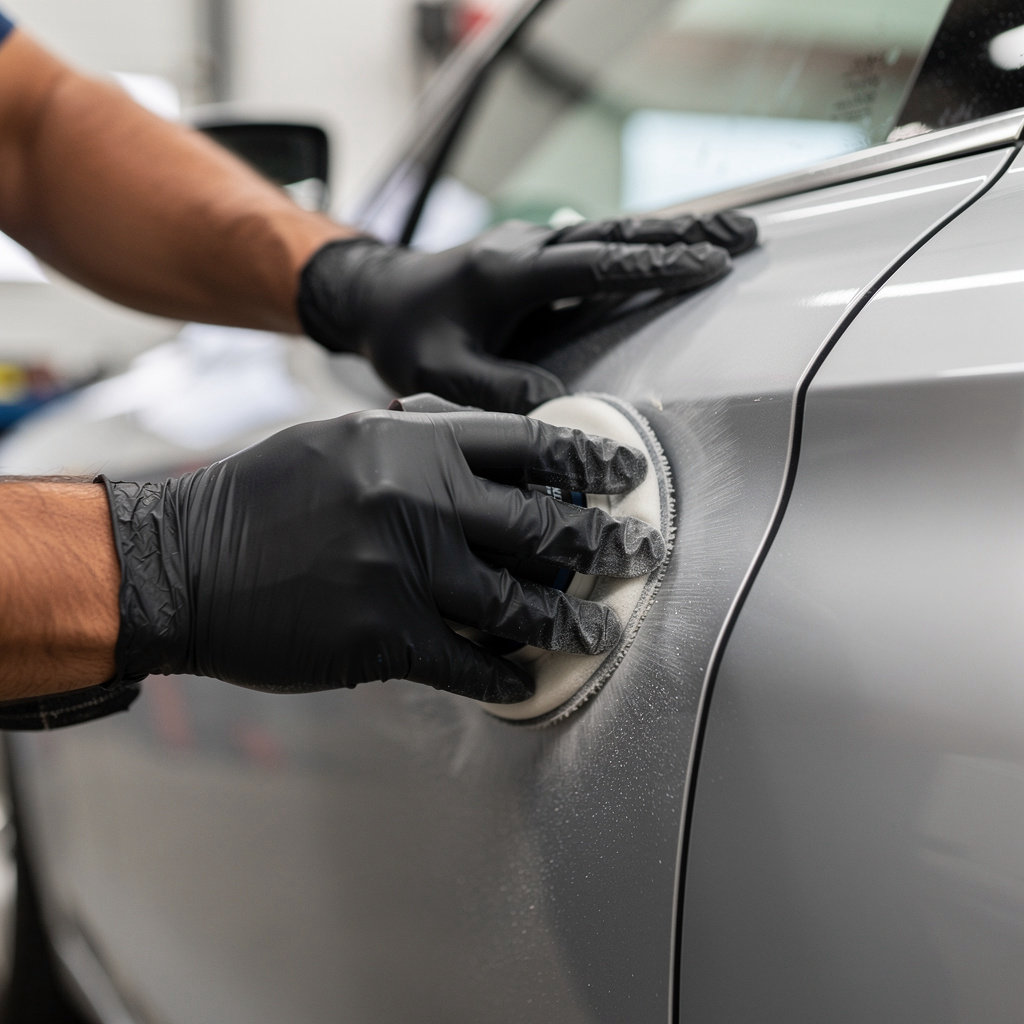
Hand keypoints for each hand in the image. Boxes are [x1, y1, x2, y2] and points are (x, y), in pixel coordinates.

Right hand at [101, 406, 665, 702]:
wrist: (183, 560)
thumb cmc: (262, 496)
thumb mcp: (338, 439)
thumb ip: (413, 439)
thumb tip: (478, 444)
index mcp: (410, 444)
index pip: (528, 443)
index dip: (589, 458)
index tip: (626, 472)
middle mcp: (418, 500)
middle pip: (544, 525)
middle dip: (606, 544)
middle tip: (642, 554)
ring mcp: (405, 572)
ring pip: (520, 604)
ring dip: (572, 623)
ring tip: (604, 632)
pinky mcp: (384, 637)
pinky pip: (469, 663)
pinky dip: (505, 677)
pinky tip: (526, 683)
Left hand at [296, 213, 756, 412]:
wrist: (380, 299)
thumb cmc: (408, 336)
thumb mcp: (442, 375)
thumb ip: (499, 392)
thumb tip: (561, 409)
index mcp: (507, 273)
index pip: (593, 264)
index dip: (652, 266)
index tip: (707, 266)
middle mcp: (526, 247)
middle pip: (618, 235)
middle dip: (685, 236)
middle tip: (744, 240)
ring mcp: (534, 245)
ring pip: (615, 232)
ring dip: (675, 234)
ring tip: (733, 238)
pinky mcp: (538, 256)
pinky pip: (601, 245)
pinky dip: (646, 245)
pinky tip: (679, 250)